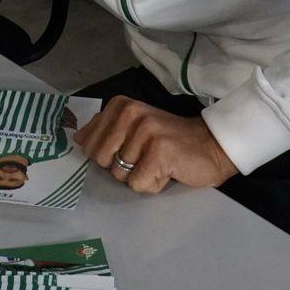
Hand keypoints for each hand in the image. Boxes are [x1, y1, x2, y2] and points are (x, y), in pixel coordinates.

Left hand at [74, 96, 238, 193]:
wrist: (211, 145)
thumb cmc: (169, 141)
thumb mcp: (133, 128)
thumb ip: (105, 130)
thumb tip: (78, 139)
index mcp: (120, 106)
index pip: (88, 143)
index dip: (106, 155)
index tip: (129, 149)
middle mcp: (130, 113)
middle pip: (101, 160)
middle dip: (121, 168)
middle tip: (145, 158)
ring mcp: (145, 131)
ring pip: (119, 174)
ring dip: (140, 176)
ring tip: (158, 162)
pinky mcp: (159, 152)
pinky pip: (138, 183)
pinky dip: (153, 184)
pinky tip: (167, 171)